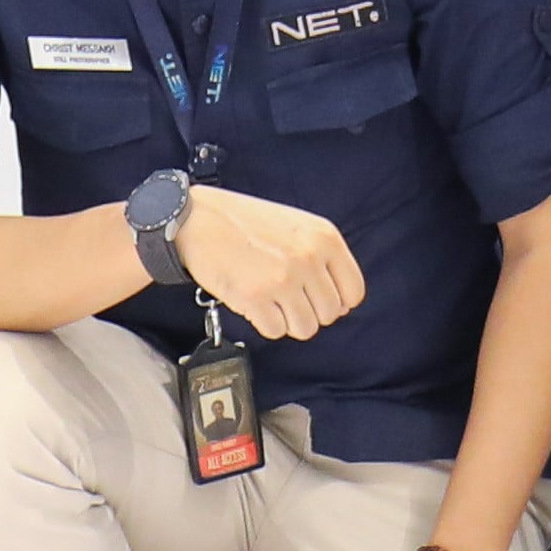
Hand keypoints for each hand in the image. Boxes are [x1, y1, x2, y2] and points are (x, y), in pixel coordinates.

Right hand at [175, 185, 365, 339]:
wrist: (198, 219)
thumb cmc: (244, 222)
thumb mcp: (297, 226)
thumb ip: (323, 258)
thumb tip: (339, 303)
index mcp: (325, 238)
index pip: (353, 292)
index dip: (336, 302)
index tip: (318, 299)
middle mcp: (309, 259)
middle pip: (328, 314)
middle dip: (308, 311)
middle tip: (285, 296)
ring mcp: (283, 279)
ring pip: (305, 328)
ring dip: (286, 320)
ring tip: (269, 298)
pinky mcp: (256, 298)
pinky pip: (275, 331)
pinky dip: (263, 322)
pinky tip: (253, 301)